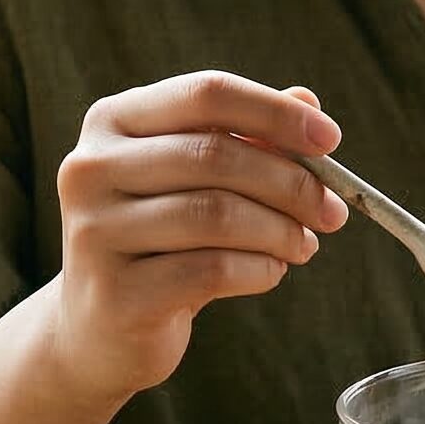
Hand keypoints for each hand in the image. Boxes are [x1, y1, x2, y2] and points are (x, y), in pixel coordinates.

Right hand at [51, 72, 349, 412]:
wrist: (99, 330)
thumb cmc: (161, 240)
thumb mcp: (199, 181)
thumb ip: (248, 137)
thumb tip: (308, 103)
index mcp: (113, 121)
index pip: (206, 93)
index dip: (275, 112)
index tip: (330, 139)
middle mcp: (90, 168)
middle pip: (215, 154)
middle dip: (291, 182)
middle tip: (333, 210)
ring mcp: (94, 231)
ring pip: (216, 213)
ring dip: (280, 230)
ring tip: (303, 245)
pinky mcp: (114, 294)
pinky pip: (211, 270)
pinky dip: (260, 269)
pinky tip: (272, 272)